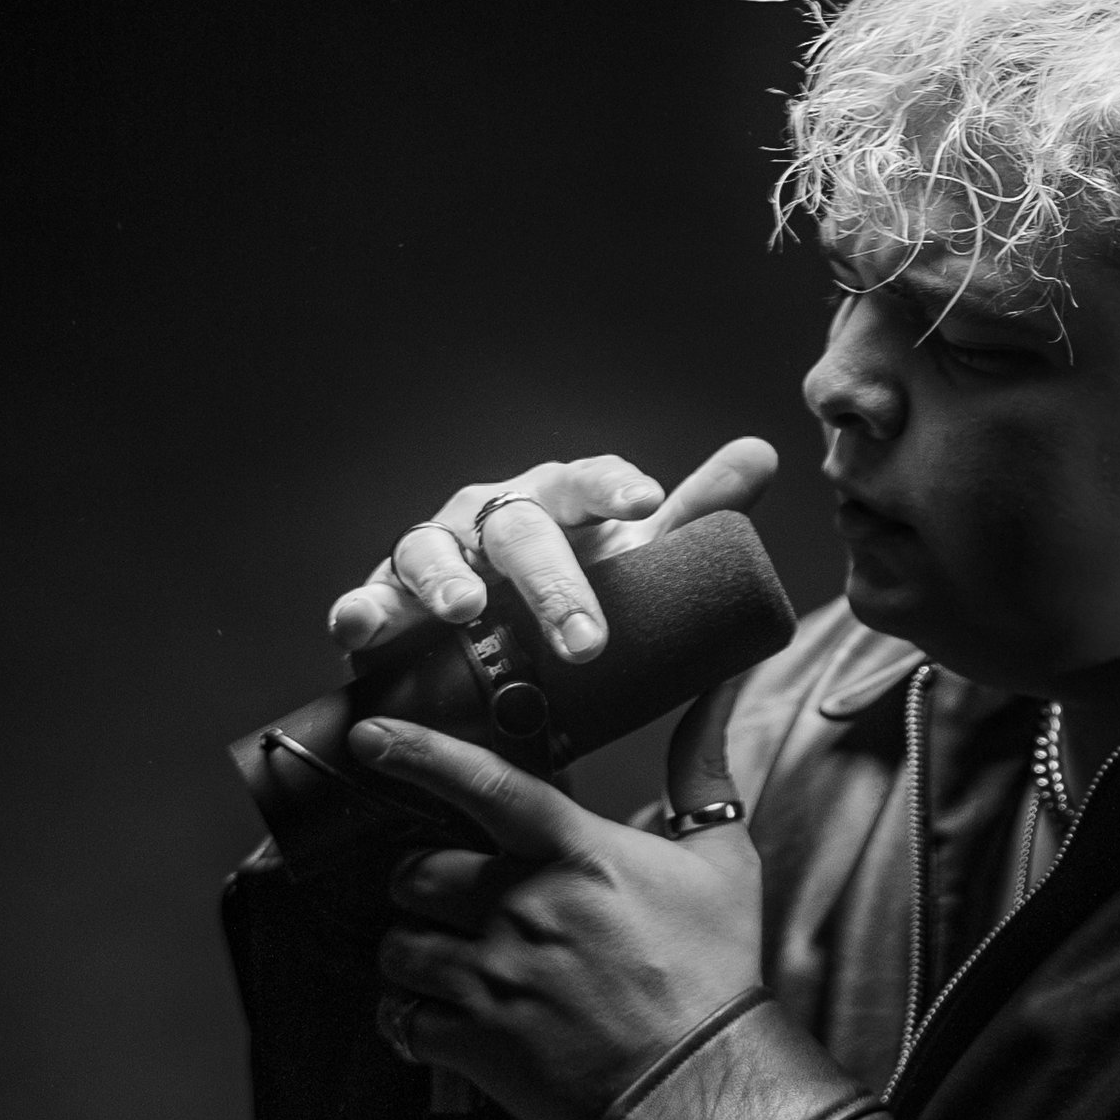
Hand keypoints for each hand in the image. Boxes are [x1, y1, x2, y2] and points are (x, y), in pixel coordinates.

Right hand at [329, 435, 779, 669]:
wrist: (508, 667)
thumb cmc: (579, 596)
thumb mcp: (640, 563)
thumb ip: (697, 518)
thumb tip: (762, 452)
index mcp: (559, 502)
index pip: (589, 481)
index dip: (616, 487)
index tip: (651, 503)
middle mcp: (492, 518)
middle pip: (520, 532)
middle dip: (552, 582)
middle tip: (586, 641)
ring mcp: (434, 555)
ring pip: (432, 553)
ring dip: (446, 582)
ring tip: (465, 613)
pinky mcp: (385, 602)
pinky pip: (368, 602)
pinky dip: (361, 611)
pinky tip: (357, 630)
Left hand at [362, 683, 757, 1119]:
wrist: (702, 1082)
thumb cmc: (715, 973)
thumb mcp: (724, 864)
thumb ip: (701, 777)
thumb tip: (711, 704)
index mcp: (577, 854)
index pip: (484, 783)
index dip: (419, 753)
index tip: (370, 737)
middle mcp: (524, 906)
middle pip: (416, 871)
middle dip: (421, 885)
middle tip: (448, 902)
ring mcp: (494, 975)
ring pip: (398, 945)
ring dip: (411, 952)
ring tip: (442, 965)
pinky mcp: (476, 1040)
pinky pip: (401, 1017)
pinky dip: (408, 1019)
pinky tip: (436, 1020)